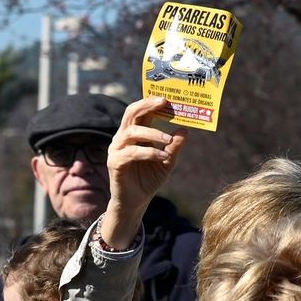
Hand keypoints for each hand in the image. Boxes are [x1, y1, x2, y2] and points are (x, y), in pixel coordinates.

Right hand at [100, 97, 186, 249]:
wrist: (136, 202)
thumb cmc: (149, 179)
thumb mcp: (167, 161)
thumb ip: (174, 146)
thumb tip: (185, 130)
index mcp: (134, 134)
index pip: (140, 111)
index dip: (151, 102)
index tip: (168, 97)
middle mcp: (122, 138)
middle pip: (130, 113)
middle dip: (147, 105)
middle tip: (164, 102)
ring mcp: (116, 150)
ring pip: (132, 132)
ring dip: (153, 133)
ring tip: (169, 140)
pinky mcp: (114, 163)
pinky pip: (131, 153)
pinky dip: (149, 152)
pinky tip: (162, 156)